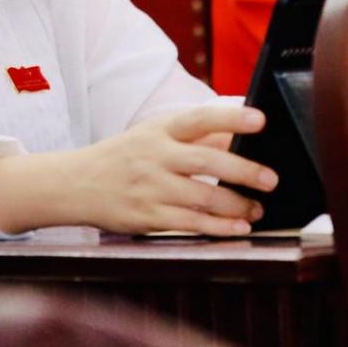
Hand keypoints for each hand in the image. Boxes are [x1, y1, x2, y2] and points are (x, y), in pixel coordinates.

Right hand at [68, 104, 276, 236]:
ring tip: (257, 209)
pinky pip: (190, 224)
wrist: (76, 183)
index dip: (231, 118)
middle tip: (271, 179)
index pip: (200, 119)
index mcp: (159, 129)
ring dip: (237, 205)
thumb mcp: (154, 135)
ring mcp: (151, 188)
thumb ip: (195, 136)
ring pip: (203, 197)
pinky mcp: (148, 217)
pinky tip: (238, 228)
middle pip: (207, 162)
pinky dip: (218, 227)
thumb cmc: (125, 156)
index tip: (260, 120)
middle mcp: (155, 156)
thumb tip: (239, 137)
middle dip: (244, 171)